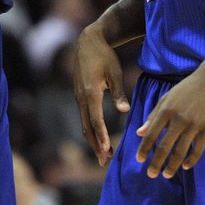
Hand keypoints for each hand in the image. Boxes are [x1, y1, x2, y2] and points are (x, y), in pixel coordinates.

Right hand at [73, 24, 130, 166]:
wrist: (88, 42)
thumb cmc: (104, 56)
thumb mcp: (114, 72)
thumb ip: (118, 93)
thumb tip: (125, 111)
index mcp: (90, 92)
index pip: (96, 120)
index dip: (102, 136)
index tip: (107, 151)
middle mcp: (81, 97)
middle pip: (87, 127)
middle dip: (95, 145)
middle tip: (104, 162)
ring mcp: (78, 96)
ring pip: (84, 123)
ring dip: (92, 140)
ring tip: (102, 154)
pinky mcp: (79, 95)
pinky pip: (84, 116)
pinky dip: (90, 129)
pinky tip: (97, 136)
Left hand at [135, 66, 204, 177]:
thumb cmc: (186, 89)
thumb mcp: (166, 98)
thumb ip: (153, 115)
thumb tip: (139, 132)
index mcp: (166, 110)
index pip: (151, 134)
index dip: (144, 149)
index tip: (139, 160)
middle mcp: (179, 118)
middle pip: (165, 147)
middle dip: (156, 163)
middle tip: (151, 175)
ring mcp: (194, 124)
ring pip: (181, 152)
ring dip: (172, 166)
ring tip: (166, 175)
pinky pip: (198, 150)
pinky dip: (191, 161)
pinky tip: (185, 166)